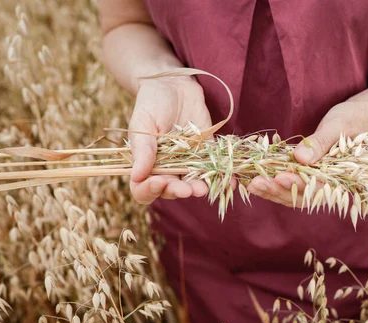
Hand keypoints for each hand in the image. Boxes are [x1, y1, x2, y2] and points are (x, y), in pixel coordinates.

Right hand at [129, 76, 211, 204]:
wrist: (175, 85)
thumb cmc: (152, 102)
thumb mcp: (143, 123)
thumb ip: (142, 149)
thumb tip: (136, 176)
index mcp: (145, 164)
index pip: (143, 189)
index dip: (149, 190)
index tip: (159, 182)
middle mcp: (166, 169)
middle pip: (170, 190)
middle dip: (179, 191)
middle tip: (187, 189)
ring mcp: (188, 164)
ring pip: (193, 185)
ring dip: (199, 189)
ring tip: (203, 189)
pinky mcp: (207, 155)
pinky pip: (215, 171)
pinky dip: (223, 179)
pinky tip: (231, 183)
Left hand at [247, 101, 367, 206]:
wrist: (359, 116)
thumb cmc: (352, 118)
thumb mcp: (337, 127)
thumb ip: (320, 144)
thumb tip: (300, 159)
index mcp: (341, 177)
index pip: (317, 187)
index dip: (297, 184)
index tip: (279, 177)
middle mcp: (328, 184)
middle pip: (301, 196)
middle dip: (278, 190)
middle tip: (256, 184)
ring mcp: (316, 181)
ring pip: (292, 194)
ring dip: (272, 190)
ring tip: (251, 185)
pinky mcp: (305, 174)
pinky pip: (289, 184)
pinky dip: (273, 183)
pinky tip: (256, 180)